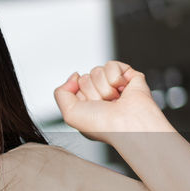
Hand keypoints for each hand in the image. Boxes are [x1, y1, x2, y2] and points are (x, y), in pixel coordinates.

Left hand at [53, 61, 168, 143]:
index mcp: (88, 105)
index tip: (91, 108)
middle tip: (104, 104)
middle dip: (92, 91)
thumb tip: (73, 76)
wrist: (128, 123)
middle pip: (85, 77)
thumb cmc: (103, 125)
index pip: (75, 87)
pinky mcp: (129, 76)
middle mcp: (101, 95)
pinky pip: (111, 65)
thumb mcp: (69, 114)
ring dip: (103, 86)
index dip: (80, 96)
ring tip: (114, 100)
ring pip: (97, 71)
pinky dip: (115, 77)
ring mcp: (115, 86)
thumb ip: (61, 93)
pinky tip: (122, 90)